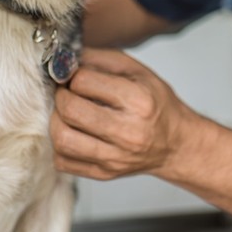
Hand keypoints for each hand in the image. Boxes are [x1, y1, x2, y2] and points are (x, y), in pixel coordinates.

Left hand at [51, 48, 192, 180]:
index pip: (84, 82)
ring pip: (62, 139)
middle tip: (66, 91)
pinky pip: (63, 161)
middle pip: (70, 111)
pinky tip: (73, 132)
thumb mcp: (138, 71)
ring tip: (67, 112)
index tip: (75, 74)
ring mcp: (114, 157)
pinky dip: (60, 144)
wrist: (175, 144)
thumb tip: (66, 57)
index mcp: (138, 100)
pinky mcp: (103, 174)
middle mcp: (128, 131)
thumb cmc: (156, 104)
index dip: (73, 74)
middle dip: (61, 95)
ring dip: (56, 120)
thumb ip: (102, 59)